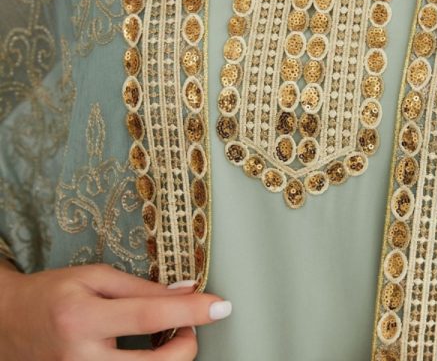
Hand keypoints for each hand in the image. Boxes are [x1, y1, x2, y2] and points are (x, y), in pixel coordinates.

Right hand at [0, 261, 231, 359]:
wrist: (7, 324)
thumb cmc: (53, 293)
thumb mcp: (95, 277)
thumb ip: (142, 287)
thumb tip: (186, 292)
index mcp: (83, 317)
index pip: (149, 315)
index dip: (191, 311)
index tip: (222, 306)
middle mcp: (80, 359)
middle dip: (186, 346)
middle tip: (189, 326)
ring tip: (170, 338)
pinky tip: (148, 353)